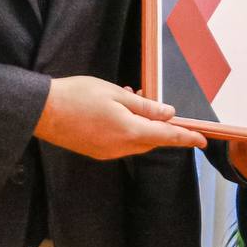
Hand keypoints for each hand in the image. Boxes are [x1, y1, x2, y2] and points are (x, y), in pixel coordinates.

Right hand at [34, 76, 206, 159]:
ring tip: (132, 98)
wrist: (43, 112)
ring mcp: (108, 153)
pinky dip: (129, 129)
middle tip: (155, 100)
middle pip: (153, 140)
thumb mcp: (116, 94)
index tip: (203, 140)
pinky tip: (118, 111)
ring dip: (143, 125)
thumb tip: (169, 114)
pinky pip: (122, 143)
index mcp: (130, 132)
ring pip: (137, 141)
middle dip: (161, 125)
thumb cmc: (79, 96)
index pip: (167, 136)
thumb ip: (145, 106)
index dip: (186, 137)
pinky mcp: (97, 152)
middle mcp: (122, 148)